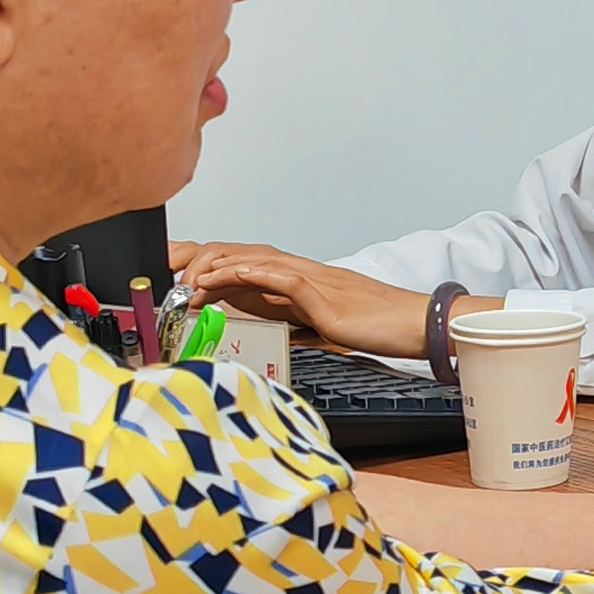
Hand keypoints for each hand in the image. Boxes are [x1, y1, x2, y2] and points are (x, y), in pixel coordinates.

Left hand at [171, 240, 427, 358]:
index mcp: (305, 284)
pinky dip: (256, 273)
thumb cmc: (381, 328)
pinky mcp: (325, 295)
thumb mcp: (329, 328)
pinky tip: (233, 274)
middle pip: (247, 259)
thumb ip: (303, 325)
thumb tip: (280, 334)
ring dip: (222, 269)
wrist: (418, 324)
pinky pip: (285, 277)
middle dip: (208, 264)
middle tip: (175, 277)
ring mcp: (316, 282)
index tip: (186, 283)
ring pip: (260, 263)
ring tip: (191, 279)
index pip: (252, 270)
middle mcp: (307, 275)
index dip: (217, 272)